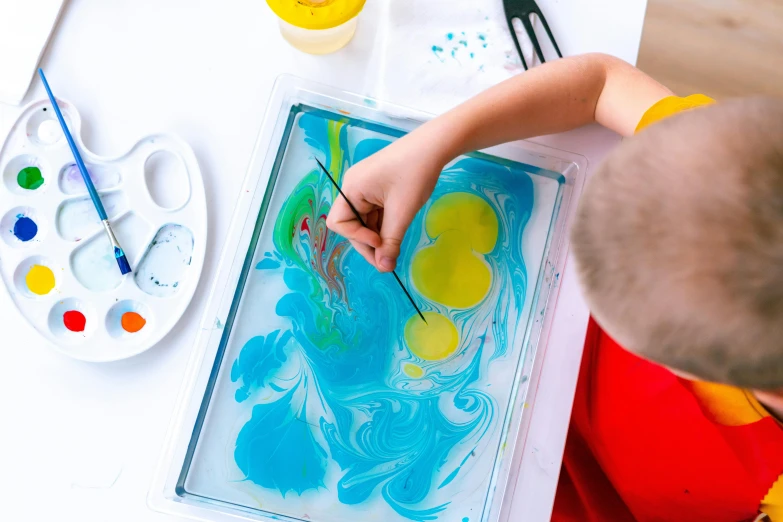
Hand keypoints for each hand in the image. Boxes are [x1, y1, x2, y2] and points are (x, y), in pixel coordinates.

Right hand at [326, 128, 448, 271]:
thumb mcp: (402, 211)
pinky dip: (384, 225)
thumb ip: (391, 242)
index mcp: (352, 189)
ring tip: (395, 248)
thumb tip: (384, 268)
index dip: (357, 238)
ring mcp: (365, 188)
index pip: (339, 224)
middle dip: (368, 243)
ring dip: (378, 236)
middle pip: (352, 225)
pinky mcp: (377, 188)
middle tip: (388, 261)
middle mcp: (354, 188)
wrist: (434, 145)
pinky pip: (374, 213)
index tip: (380, 243)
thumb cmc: (415, 174)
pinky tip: (397, 232)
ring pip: (365, 221)